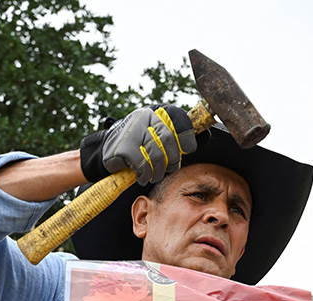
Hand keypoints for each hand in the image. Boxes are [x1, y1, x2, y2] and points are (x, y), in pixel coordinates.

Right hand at [79, 105, 196, 185]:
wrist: (105, 151)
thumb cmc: (136, 146)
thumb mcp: (154, 135)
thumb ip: (174, 134)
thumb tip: (207, 135)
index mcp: (156, 112)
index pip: (179, 120)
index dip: (188, 137)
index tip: (188, 150)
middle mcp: (145, 117)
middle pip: (170, 140)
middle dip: (173, 159)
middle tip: (169, 169)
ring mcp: (133, 130)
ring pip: (158, 155)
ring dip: (158, 171)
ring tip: (154, 175)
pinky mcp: (124, 146)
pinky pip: (143, 165)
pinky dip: (144, 175)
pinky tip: (142, 176)